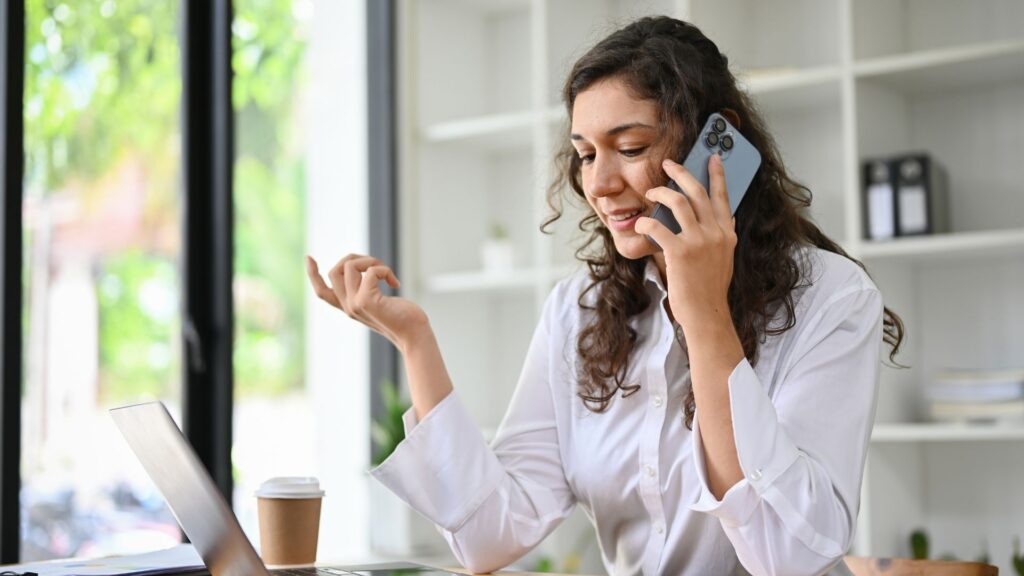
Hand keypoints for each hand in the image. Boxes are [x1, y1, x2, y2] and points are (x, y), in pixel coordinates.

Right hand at [305, 254, 429, 349]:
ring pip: (349, 266)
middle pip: (334, 271)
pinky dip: (385, 270)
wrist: (415, 336)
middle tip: (378, 265)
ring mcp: (355, 304)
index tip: (309, 257)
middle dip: (356, 258)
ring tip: (387, 274)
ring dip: (371, 261)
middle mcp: (348, 307)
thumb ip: (367, 289)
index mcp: (349, 307)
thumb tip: (366, 266)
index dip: (313, 274)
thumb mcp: (378, 301)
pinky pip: (371, 271)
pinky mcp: (367, 301)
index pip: (322, 292)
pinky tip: (395, 283)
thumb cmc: (403, 318)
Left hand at [634, 156, 736, 328]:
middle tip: (668, 164)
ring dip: (660, 192)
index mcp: (727, 233)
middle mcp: (716, 233)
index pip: (723, 196)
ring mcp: (699, 241)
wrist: (706, 313)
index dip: (717, 175)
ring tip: (650, 194)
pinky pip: (657, 226)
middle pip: (698, 191)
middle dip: (681, 172)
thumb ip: (722, 236)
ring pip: (678, 201)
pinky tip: (639, 225)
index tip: (712, 158)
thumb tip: (724, 217)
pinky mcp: (680, 252)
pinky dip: (645, 223)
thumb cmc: (709, 288)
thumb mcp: (724, 258)